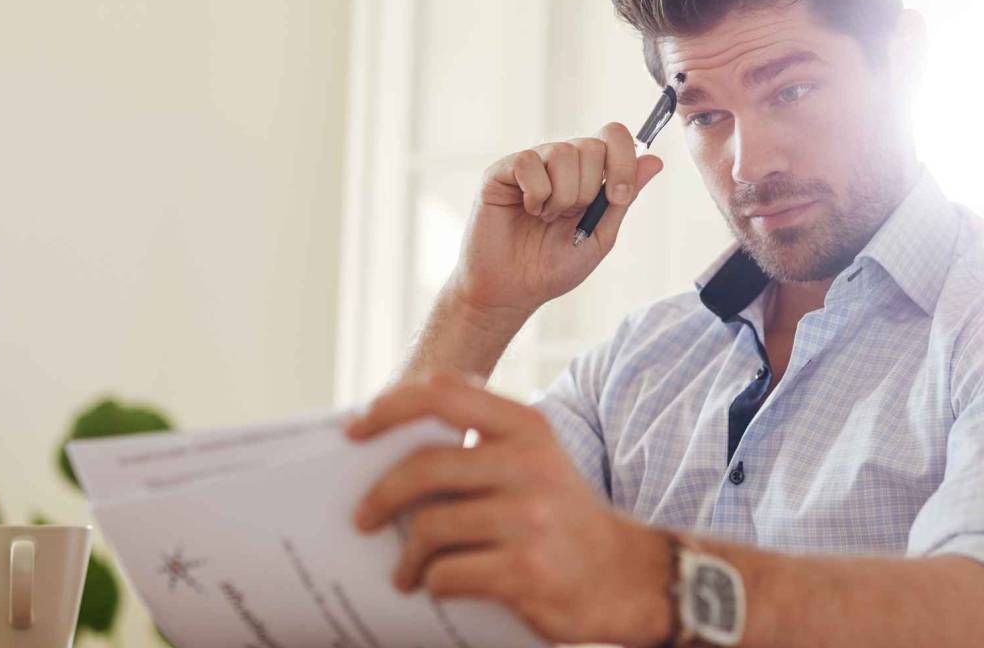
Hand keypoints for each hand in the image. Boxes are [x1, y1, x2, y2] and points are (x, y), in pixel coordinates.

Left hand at [346, 373, 671, 645]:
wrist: (629, 577)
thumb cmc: (563, 518)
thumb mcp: (536, 460)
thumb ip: (480, 445)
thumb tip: (387, 446)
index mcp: (527, 427)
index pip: (443, 394)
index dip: (389, 408)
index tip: (355, 431)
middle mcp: (530, 465)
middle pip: (424, 467)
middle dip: (381, 496)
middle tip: (362, 519)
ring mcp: (530, 519)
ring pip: (429, 528)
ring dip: (408, 557)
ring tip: (407, 572)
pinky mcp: (526, 571)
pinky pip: (448, 574)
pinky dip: (434, 585)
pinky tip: (440, 588)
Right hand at [450, 123, 664, 317]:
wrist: (513, 290)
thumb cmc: (552, 266)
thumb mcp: (600, 235)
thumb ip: (623, 198)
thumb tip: (654, 160)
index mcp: (588, 173)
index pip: (613, 137)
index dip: (624, 161)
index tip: (618, 197)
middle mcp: (561, 162)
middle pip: (592, 146)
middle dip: (587, 191)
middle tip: (568, 217)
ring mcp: (532, 163)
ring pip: (562, 153)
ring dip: (561, 196)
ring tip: (545, 218)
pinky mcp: (502, 170)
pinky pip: (529, 162)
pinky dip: (535, 194)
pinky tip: (526, 210)